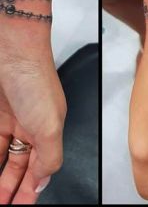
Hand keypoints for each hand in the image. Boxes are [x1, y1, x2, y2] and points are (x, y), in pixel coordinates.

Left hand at [0, 21, 65, 203]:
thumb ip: (50, 156)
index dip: (30, 190)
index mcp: (49, 130)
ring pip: (2, 158)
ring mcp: (10, 122)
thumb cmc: (35, 78)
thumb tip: (44, 180)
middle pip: (19, 167)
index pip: (40, 169)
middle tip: (4, 204)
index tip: (20, 206)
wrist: (14, 51)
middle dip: (11, 188)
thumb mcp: (49, 125)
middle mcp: (30, 127)